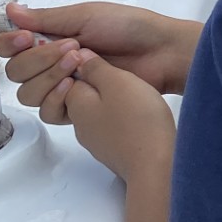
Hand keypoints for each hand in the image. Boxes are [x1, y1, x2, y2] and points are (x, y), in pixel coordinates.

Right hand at [0, 1, 200, 108]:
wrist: (159, 52)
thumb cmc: (126, 26)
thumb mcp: (85, 15)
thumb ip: (46, 18)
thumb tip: (9, 10)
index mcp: (50, 38)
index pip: (10, 47)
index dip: (11, 44)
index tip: (27, 37)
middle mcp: (50, 64)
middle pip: (16, 72)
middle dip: (39, 58)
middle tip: (72, 47)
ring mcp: (62, 87)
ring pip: (28, 94)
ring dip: (49, 76)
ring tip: (81, 62)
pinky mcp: (76, 108)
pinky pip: (48, 113)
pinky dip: (56, 98)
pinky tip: (76, 86)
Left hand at [65, 55, 176, 184]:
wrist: (155, 164)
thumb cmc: (137, 120)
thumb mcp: (118, 82)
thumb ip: (96, 68)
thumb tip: (79, 57)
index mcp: (76, 103)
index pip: (66, 77)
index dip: (80, 63)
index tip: (100, 57)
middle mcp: (79, 123)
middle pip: (78, 95)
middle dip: (93, 82)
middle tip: (117, 73)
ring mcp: (95, 139)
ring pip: (94, 111)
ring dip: (107, 99)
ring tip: (131, 91)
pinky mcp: (112, 149)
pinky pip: (108, 124)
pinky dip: (117, 115)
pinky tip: (136, 112)